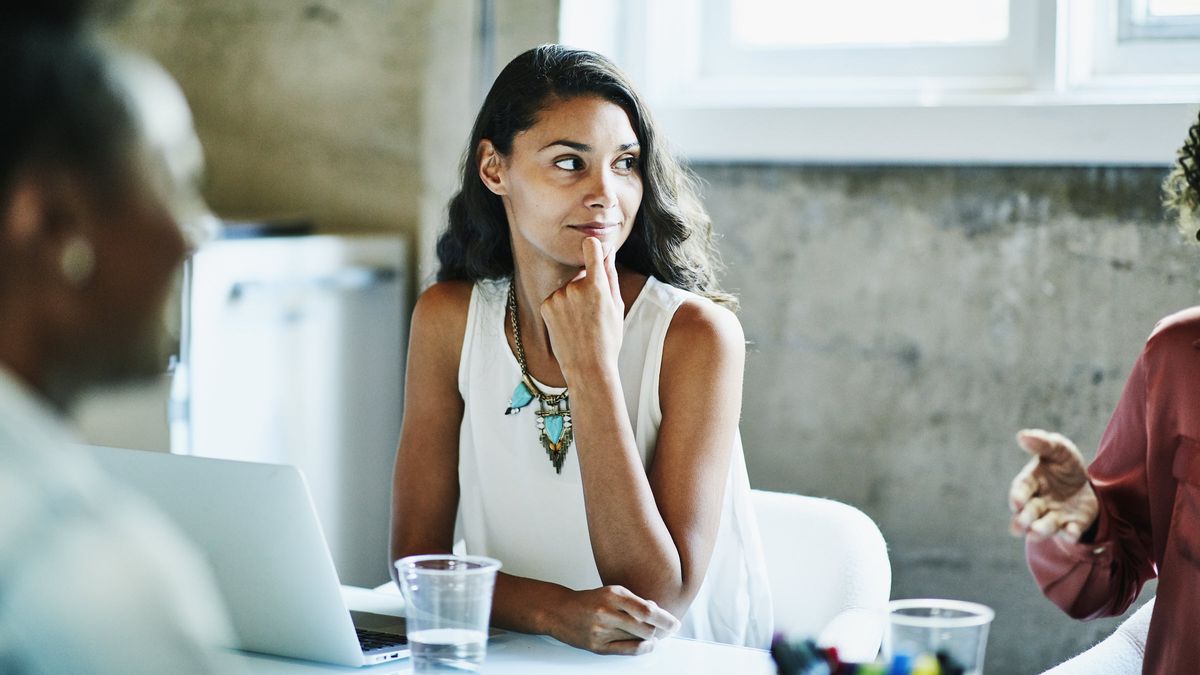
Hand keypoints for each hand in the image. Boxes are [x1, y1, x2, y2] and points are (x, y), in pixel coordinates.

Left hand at [540, 237, 623, 381]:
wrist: (587, 367)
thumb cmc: (608, 338)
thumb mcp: (616, 306)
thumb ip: (610, 275)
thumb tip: (608, 251)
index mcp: (596, 286)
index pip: (591, 248)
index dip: (593, 246)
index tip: (594, 247)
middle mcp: (574, 287)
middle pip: (581, 274)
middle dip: (587, 285)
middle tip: (594, 312)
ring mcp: (558, 296)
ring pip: (568, 287)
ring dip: (574, 298)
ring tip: (582, 322)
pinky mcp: (546, 305)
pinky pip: (556, 298)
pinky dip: (562, 307)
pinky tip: (570, 324)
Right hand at [549, 585, 679, 654]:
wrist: (559, 611)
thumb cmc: (589, 601)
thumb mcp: (612, 593)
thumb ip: (634, 602)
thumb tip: (658, 612)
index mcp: (613, 595)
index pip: (647, 610)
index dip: (665, 619)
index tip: (675, 623)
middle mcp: (607, 612)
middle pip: (645, 627)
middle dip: (661, 629)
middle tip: (668, 628)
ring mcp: (601, 631)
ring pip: (638, 639)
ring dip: (652, 638)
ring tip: (655, 634)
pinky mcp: (597, 646)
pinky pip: (627, 650)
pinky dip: (642, 648)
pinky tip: (647, 645)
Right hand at [1009, 428, 1099, 541]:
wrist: (1086, 483)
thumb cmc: (1064, 465)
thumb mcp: (1059, 450)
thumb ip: (1043, 443)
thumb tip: (1022, 436)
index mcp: (1030, 483)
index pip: (1020, 490)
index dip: (1017, 496)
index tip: (1017, 502)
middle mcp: (1038, 503)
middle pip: (1028, 513)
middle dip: (1023, 519)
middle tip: (1022, 525)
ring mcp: (1054, 516)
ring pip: (1044, 526)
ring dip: (1040, 530)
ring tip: (1036, 533)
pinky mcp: (1072, 525)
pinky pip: (1070, 532)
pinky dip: (1070, 533)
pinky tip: (1071, 532)